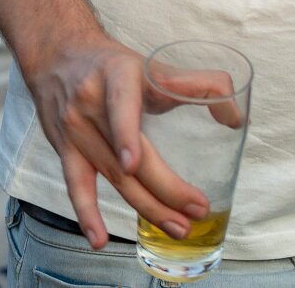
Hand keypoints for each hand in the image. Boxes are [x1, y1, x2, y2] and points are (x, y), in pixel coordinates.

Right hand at [23, 31, 211, 249]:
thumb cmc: (115, 64)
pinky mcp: (64, 150)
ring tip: (177, 227)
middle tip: (198, 209)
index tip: (133, 163)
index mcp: (119, 77)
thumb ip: (200, 85)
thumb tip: (236, 118)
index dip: (125, 134)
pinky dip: (87, 214)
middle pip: (128, 156)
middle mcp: (91, 105)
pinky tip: (99, 239)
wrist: (58, 55)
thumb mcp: (154, 66)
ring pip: (112, 177)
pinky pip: (76, 186)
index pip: (122, 106)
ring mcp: (75, 131)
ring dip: (145, 206)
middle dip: (165, 188)